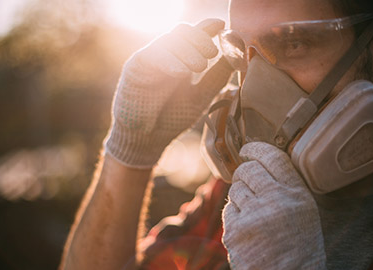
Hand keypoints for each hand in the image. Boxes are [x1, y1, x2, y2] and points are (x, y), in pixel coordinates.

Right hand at [105, 19, 233, 167]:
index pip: (195, 36)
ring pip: (169, 39)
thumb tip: (238, 57)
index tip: (223, 25)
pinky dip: (169, 60)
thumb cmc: (171, 118)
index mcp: (181, 60)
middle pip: (183, 31)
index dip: (208, 27)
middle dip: (201, 38)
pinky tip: (181, 72)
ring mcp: (150, 60)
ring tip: (199, 67)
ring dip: (188, 50)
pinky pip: (152, 55)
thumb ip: (217, 77)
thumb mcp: (201, 96)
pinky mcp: (135, 68)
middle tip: (211, 54)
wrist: (146, 140)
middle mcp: (165, 56)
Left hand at [222, 142, 325, 269]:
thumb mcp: (304, 213)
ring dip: (240, 197)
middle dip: (244, 174)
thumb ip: (285, 188)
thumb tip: (260, 165)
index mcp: (297, 195)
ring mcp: (253, 215)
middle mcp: (276, 201)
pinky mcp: (234, 230)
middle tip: (248, 183)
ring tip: (253, 214)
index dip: (257, 149)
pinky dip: (234, 217)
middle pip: (248, 169)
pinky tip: (247, 229)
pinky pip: (228, 211)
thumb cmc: (298, 248)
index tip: (248, 149)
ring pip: (235, 189)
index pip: (273, 158)